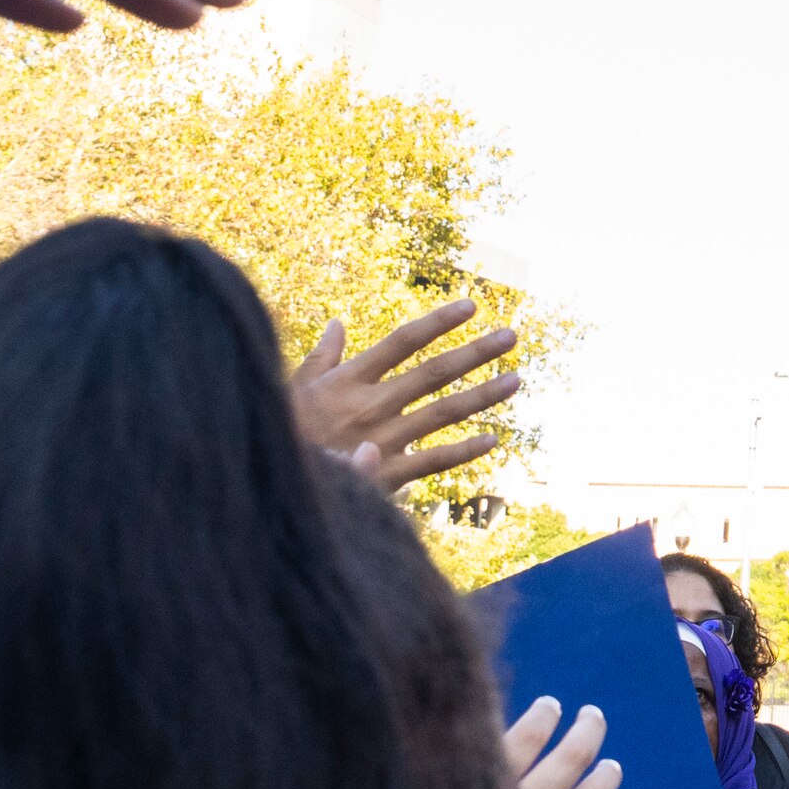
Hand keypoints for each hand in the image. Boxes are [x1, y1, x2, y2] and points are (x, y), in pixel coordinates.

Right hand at [293, 298, 526, 490]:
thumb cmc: (282, 430)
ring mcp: (381, 439)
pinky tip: (494, 439)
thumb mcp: (295, 388)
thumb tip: (338, 323)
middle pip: (433, 372)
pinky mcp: (385, 474)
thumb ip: (322, 356)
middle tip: (511, 335)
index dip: (438, 322)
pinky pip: (433, 460)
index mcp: (348, 380)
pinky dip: (464, 451)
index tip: (471, 306)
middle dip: (475, 352)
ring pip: (442, 412)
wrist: (273, 482)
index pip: (402, 341)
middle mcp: (370, 405)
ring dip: (482, 395)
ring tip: (515, 379)